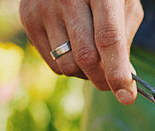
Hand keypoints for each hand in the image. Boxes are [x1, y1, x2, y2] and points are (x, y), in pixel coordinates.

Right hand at [19, 0, 143, 103]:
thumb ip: (126, 38)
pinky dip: (69, 67)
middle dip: (104, 80)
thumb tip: (123, 78)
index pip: (108, 39)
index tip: (127, 97)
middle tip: (114, 84)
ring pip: (67, 66)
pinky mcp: (28, 19)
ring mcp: (44, 9)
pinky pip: (52, 64)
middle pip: (86, 58)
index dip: (117, 72)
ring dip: (85, 74)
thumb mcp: (124, 4)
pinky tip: (74, 49)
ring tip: (93, 58)